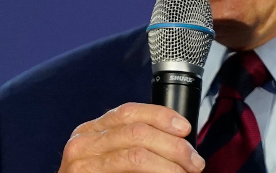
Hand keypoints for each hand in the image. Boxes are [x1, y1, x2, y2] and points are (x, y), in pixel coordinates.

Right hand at [58, 103, 204, 172]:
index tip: (185, 127)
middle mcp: (83, 142)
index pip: (130, 112)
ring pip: (135, 155)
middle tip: (194, 161)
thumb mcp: (111, 156)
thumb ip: (134, 144)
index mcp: (93, 130)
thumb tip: (177, 141)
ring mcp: (81, 164)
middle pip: (137, 132)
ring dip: (168, 164)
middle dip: (173, 145)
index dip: (161, 116)